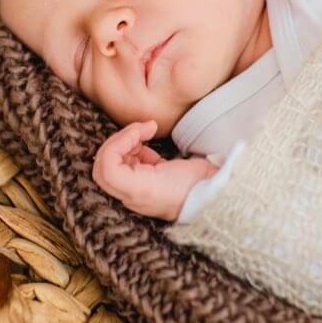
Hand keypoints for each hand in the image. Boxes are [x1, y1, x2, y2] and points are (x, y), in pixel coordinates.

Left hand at [93, 121, 215, 220]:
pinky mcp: (148, 178)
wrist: (216, 194)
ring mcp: (138, 186)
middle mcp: (132, 193)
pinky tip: (150, 142)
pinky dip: (135, 146)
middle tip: (141, 128)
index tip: (142, 130)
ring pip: (115, 159)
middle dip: (119, 140)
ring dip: (127, 140)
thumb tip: (121, 144)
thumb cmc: (193, 187)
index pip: (106, 168)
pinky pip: (129, 160)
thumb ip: (130, 169)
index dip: (118, 143)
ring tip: (147, 131)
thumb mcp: (161, 177)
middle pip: (104, 164)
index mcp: (134, 193)